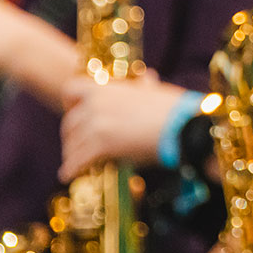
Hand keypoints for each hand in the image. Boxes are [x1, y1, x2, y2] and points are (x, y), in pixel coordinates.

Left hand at [60, 72, 188, 180]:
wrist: (182, 127)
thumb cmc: (174, 109)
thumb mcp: (155, 91)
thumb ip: (144, 85)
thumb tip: (147, 77)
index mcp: (106, 89)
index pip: (71, 90)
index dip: (70, 104)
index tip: (74, 113)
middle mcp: (95, 105)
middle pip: (69, 123)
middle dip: (71, 137)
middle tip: (77, 147)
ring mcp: (95, 126)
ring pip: (71, 145)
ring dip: (72, 156)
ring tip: (74, 165)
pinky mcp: (99, 147)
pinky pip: (76, 162)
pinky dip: (72, 170)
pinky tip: (71, 175)